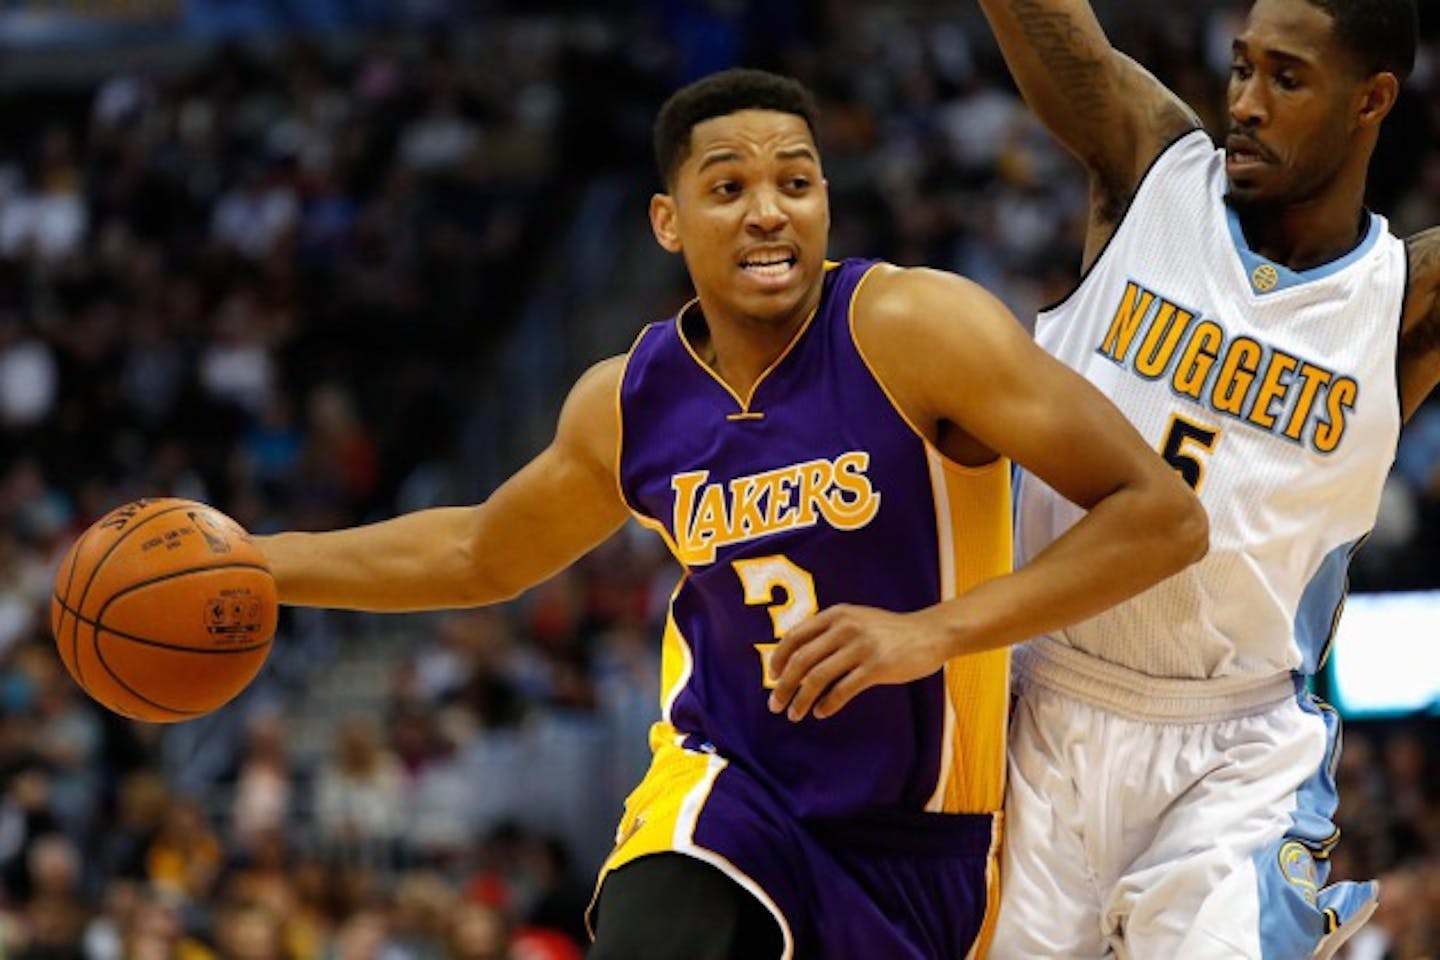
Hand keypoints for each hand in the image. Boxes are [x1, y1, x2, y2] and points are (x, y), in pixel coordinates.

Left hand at [766, 604, 951, 721]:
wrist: (930, 633)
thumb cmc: (889, 632)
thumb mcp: (856, 620)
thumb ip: (829, 632)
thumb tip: (796, 659)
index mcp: (836, 615)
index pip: (794, 637)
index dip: (778, 660)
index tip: (772, 678)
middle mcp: (845, 627)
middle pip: (801, 660)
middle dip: (783, 686)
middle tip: (775, 705)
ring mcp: (861, 646)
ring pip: (817, 677)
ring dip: (801, 700)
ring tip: (794, 714)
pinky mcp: (877, 666)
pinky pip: (843, 690)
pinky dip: (827, 704)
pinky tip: (821, 712)